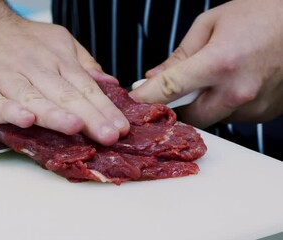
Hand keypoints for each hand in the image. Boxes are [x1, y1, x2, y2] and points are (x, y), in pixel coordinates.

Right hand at [0, 1, 129, 145]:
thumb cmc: (16, 39)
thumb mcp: (56, 41)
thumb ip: (82, 63)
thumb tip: (108, 83)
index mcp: (54, 59)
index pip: (84, 87)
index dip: (103, 108)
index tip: (120, 127)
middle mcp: (32, 68)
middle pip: (64, 96)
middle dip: (89, 117)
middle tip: (108, 135)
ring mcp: (3, 77)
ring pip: (32, 98)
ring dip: (54, 114)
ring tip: (75, 126)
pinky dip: (9, 110)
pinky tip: (24, 119)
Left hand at [129, 0, 282, 127]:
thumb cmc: (261, 14)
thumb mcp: (212, 23)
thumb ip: (180, 54)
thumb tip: (155, 76)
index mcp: (220, 62)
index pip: (170, 88)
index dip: (146, 97)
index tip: (133, 102)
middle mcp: (237, 90)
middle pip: (190, 117)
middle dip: (180, 106)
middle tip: (182, 88)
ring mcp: (254, 105)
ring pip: (213, 119)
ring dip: (206, 104)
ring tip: (219, 77)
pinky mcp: (264, 114)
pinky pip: (233, 117)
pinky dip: (226, 104)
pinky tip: (237, 82)